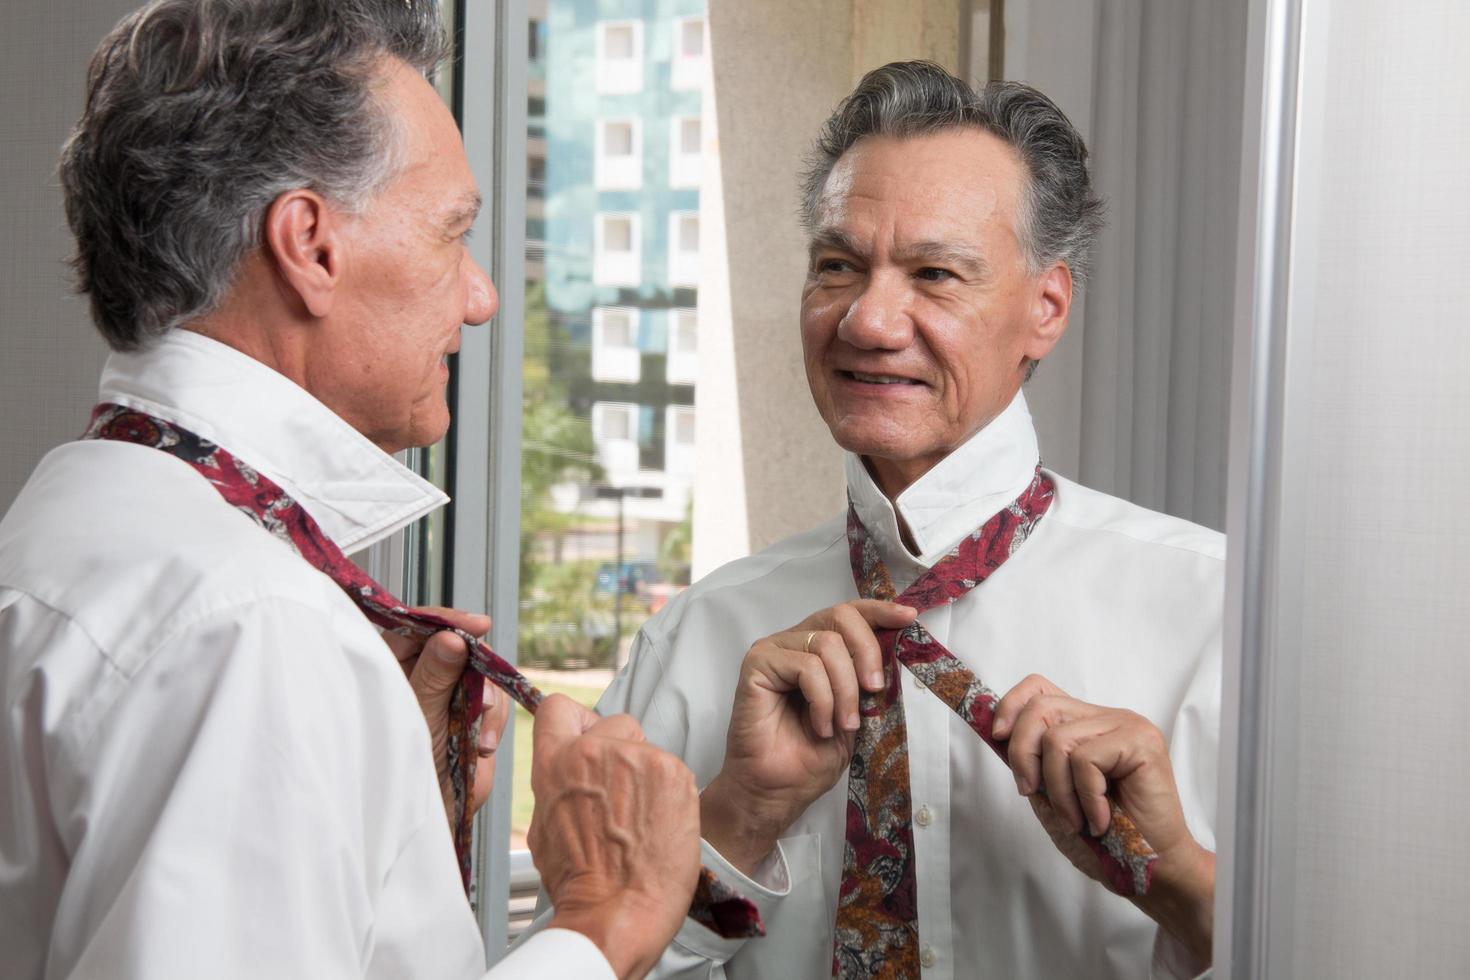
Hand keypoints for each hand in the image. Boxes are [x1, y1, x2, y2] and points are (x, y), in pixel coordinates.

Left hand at [383, 608, 511, 826]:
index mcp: (394, 669)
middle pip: (458, 646)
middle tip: (481, 696)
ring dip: (487, 703)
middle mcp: (422, 676)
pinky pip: (496, 700)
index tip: (476, 625)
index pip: (417, 627)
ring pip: (482, 673)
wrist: (433, 812)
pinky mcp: (473, 713)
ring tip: (478, 734)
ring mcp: (450, 694)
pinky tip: (482, 745)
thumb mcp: (420, 717)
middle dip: (476, 671)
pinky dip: (495, 721)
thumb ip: (434, 677)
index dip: (447, 622)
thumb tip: (450, 638)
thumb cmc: (405, 768)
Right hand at [529, 694, 700, 979]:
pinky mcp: (673, 771)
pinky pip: (673, 770)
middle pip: (614, 724)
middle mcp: (594, 752)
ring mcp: (637, 758)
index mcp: (556, 764)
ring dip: (647, 777)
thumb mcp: (545, 829)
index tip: (588, 736)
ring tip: (641, 822)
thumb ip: (557, 787)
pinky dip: (671, 793)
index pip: (559, 707)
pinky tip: (661, 826)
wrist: (618, 911)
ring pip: (647, 749)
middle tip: (624, 795)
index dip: (578, 720)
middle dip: (621, 751)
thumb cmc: (581, 884)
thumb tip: (567, 775)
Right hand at [699, 600, 917, 874]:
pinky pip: (806, 666)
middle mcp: (794, 642)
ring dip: (845, 690)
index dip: (880, 610)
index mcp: (817, 649)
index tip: (909, 618)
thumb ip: (869, 681)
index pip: (849, 613)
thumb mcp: (856, 714)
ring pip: (827, 644)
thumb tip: (898, 653)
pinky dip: (822, 699)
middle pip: (840, 616)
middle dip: (867, 651)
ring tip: (842, 724)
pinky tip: (820, 726)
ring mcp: (774, 650)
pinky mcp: (757, 664)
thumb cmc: (811, 757)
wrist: (777, 790)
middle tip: (875, 688)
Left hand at [992, 673, 1213, 969]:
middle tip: (1030, 792)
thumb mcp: (1051, 794)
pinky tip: (1100, 819)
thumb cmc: (1104, 837)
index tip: (997, 737)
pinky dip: (1084, 798)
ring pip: (1059, 739)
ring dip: (1057, 790)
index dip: (1011, 705)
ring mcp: (1127, 725)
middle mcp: (1107, 717)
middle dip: (1023, 754)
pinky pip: (1086, 760)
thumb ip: (1032, 761)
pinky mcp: (1141, 742)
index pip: (1039, 689)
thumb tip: (996, 733)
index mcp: (1086, 724)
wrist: (1150, 868)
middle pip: (1041, 707)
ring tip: (1075, 819)